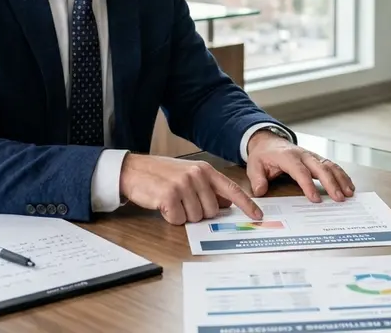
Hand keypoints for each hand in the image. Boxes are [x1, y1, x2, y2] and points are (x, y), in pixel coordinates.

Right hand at [119, 154, 262, 225]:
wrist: (132, 170)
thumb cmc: (160, 174)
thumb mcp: (188, 175)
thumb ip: (208, 187)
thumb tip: (226, 203)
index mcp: (204, 170)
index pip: (231, 189)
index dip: (246, 204)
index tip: (257, 215)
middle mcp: (196, 175)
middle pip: (212, 211)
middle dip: (198, 213)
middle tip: (183, 202)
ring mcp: (183, 185)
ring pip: (196, 218)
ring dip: (183, 215)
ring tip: (172, 201)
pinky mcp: (169, 196)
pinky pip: (179, 220)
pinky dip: (171, 218)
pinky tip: (163, 206)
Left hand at [246, 130, 355, 202]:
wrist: (268, 141)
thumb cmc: (263, 156)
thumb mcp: (254, 166)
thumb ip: (257, 179)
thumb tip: (260, 191)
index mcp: (288, 157)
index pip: (300, 172)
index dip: (308, 185)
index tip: (316, 199)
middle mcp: (303, 155)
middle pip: (320, 168)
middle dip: (331, 183)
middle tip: (339, 198)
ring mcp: (312, 156)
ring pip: (330, 165)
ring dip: (341, 179)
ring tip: (349, 193)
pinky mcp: (317, 159)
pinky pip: (332, 166)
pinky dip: (342, 175)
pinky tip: (349, 185)